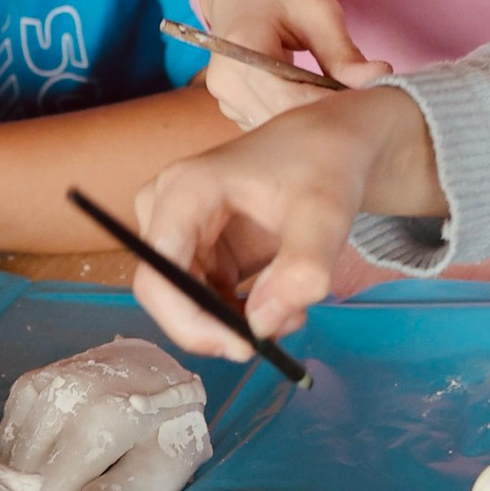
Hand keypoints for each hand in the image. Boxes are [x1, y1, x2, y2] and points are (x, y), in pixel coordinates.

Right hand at [130, 81, 440, 353]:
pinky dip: (237, 312)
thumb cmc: (325, 166)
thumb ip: (300, 270)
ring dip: (233, 321)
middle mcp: (168, 207)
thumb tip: (261, 325)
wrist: (331, 144)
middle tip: (274, 337)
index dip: (189, 322)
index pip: (158, 275)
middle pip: (166, 293)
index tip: (243, 346)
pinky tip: (280, 301)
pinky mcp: (197, 245)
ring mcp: (179, 227)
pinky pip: (202, 297)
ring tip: (292, 312)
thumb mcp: (326, 216)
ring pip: (185, 301)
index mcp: (185, 190)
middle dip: (217, 326)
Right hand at [195, 0, 390, 130]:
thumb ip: (343, 52)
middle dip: (327, 114)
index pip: (289, 100)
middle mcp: (225, 82)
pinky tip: (319, 98)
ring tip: (343, 95)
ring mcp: (225, 97)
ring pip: (279, 127)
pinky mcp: (233, 107)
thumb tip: (379, 79)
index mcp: (242, 50)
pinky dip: (298, 116)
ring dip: (314, 118)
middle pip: (283, 119)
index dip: (332, 107)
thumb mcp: (318, 10)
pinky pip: (271, 122)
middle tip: (365, 100)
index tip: (370, 100)